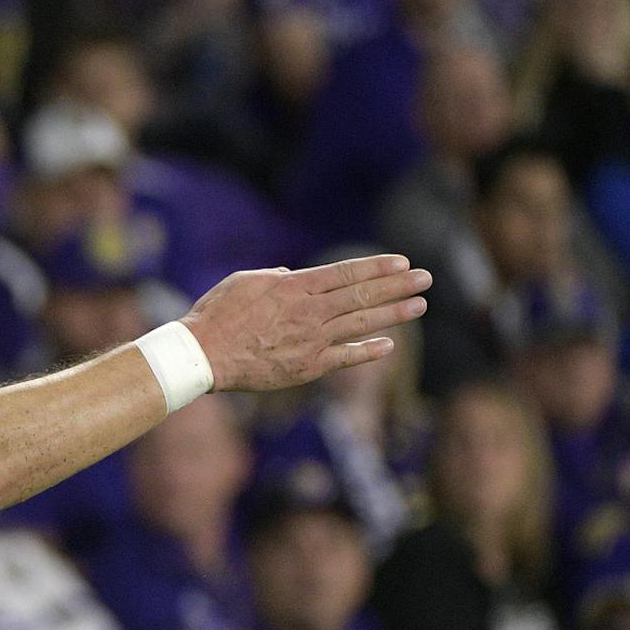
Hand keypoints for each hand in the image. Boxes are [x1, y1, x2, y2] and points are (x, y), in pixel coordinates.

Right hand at [184, 255, 430, 393]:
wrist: (202, 355)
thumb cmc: (217, 315)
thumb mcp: (245, 281)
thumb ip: (276, 277)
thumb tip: (294, 276)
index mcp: (294, 287)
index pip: (346, 273)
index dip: (377, 267)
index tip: (402, 263)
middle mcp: (309, 311)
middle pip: (363, 295)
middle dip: (398, 286)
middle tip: (426, 279)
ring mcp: (311, 340)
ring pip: (361, 323)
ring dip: (394, 314)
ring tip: (420, 305)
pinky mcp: (306, 366)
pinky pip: (345, 357)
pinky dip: (368, 351)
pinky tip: (389, 345)